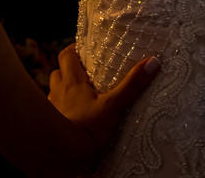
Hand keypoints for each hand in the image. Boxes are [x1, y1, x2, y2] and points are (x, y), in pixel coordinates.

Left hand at [48, 44, 160, 171]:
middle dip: (67, 69)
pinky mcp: (52, 124)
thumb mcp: (114, 105)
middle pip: (57, 72)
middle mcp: (59, 92)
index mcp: (72, 82)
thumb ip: (132, 84)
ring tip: (78, 93)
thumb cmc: (88, 128)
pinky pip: (54, 110)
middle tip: (83, 71)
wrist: (65, 155)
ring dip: (63, 88)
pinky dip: (61, 107)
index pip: (66, 55)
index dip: (73, 49)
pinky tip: (73, 114)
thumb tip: (152, 62)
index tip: (83, 49)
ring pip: (54, 91)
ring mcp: (53, 108)